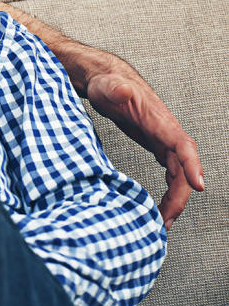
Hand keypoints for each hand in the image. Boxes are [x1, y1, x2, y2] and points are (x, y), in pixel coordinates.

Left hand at [86, 68, 204, 228]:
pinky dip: (168, 191)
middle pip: (183, 170)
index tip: (198, 187)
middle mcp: (168, 134)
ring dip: (174, 200)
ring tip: (161, 223)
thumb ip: (115, 89)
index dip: (192, 166)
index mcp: (161, 123)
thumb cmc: (108, 84)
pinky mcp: (156, 146)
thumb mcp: (107, 86)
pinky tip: (160, 208)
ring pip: (178, 175)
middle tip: (165, 221)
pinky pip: (170, 173)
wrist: (107, 82)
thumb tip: (123, 90)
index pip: (183, 146)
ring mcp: (164, 141)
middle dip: (179, 197)